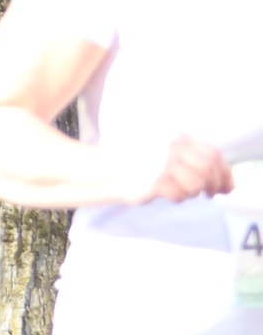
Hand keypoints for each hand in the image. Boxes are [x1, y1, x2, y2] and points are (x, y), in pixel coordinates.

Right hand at [117, 133, 234, 203]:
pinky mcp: (154, 182)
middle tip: (214, 194)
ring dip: (194, 193)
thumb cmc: (139, 160)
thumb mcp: (164, 147)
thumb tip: (220, 173)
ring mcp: (162, 165)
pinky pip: (178, 195)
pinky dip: (178, 198)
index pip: (213, 153)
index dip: (225, 171)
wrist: (106, 169)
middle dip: (216, 184)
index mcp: (178, 136)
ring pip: (195, 184)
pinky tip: (170, 195)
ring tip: (186, 193)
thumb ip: (188, 153)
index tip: (228, 184)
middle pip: (208, 169)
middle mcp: (172, 148)